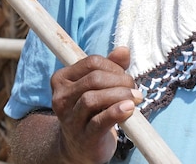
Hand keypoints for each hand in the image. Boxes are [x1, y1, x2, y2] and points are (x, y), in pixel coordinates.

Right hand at [50, 46, 141, 163]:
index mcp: (62, 79)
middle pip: (93, 79)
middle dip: (120, 80)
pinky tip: (129, 109)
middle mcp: (60, 98)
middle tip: (134, 88)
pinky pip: (98, 121)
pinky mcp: (83, 136)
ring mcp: (69, 119)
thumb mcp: (100, 85)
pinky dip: (116, 112)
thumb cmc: (93, 110)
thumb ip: (112, 66)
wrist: (81, 146)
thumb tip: (124, 50)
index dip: (114, 66)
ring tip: (135, 99)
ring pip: (92, 99)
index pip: (92, 62)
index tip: (125, 76)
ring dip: (120, 95)